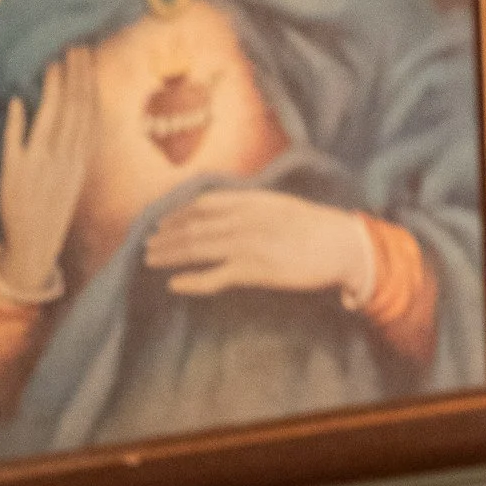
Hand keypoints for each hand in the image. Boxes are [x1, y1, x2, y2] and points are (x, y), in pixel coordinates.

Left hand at [0, 49, 95, 298]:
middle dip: (76, 78)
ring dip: (53, 92)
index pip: (87, 115)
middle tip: (75, 46)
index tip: (87, 57)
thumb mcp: (69, 179)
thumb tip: (74, 119)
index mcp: (79, 162)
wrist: (36, 246)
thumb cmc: (52, 210)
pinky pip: (18, 144)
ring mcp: (42, 167)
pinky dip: (18, 123)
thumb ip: (72, 149)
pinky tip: (18, 101)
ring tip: (54, 63)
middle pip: (74, 112)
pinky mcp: (18, 174)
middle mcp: (65, 161)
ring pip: (52, 122)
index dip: (88, 85)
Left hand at [145, 189, 375, 299]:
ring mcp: (244, 244)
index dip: (176, 214)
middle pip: (192, 226)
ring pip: (196, 248)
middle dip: (165, 236)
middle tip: (146, 245)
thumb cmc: (316, 228)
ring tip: (150, 261)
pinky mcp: (252, 270)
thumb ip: (254, 208)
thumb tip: (238, 214)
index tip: (162, 223)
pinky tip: (174, 284)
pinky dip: (191, 281)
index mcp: (246, 201)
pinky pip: (214, 277)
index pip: (200, 205)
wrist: (339, 244)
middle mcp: (239, 219)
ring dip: (169, 255)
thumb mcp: (280, 206)